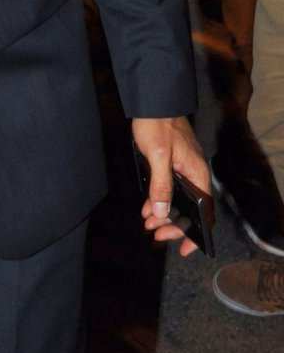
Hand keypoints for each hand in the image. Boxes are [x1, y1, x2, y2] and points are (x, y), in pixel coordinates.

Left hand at [131, 116, 210, 256]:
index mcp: (197, 174)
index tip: (183, 250)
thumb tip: (162, 212)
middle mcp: (194, 174)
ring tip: (148, 223)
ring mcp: (183, 169)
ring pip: (178, 201)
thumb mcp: (158, 157)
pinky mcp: (172, 164)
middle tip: (157, 235)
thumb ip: (161, 185)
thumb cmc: (158, 125)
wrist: (154, 102)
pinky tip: (146, 208)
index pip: (205, 213)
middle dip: (174, 226)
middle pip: (190, 210)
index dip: (196, 235)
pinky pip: (169, 189)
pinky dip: (158, 200)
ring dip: (163, 214)